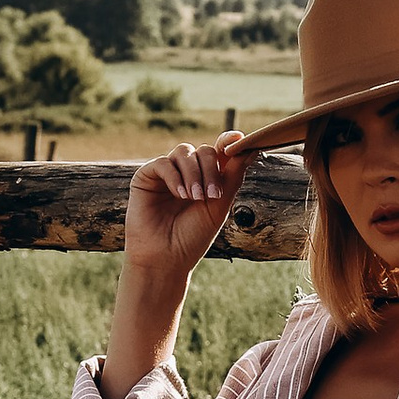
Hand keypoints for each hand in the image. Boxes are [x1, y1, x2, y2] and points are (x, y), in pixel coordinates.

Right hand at [124, 137, 246, 285]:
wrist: (165, 259)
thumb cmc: (193, 237)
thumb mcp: (219, 205)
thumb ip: (233, 176)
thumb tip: (252, 148)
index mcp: (206, 179)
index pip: (219, 151)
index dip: (229, 141)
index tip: (239, 139)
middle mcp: (187, 173)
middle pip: (204, 151)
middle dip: (211, 170)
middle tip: (211, 196)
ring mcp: (166, 173)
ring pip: (184, 152)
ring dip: (194, 174)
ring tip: (195, 198)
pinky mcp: (146, 177)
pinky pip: (163, 162)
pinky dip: (174, 176)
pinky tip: (180, 194)